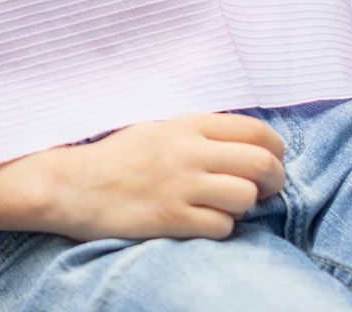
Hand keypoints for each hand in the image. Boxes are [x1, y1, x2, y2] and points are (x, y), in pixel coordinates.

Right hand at [44, 114, 287, 241]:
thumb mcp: (159, 128)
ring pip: (245, 197)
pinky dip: (221, 228)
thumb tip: (243, 142)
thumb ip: (198, 131)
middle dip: (273, 180)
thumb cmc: (117, 157)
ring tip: (226, 207)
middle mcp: (189, 152)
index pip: (255, 130)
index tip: (273, 160)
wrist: (75, 185)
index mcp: (187, 125)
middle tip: (263, 190)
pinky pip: (221, 227)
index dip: (276, 148)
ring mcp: (181, 186)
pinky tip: (204, 222)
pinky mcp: (172, 218)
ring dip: (244, 207)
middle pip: (261, 163)